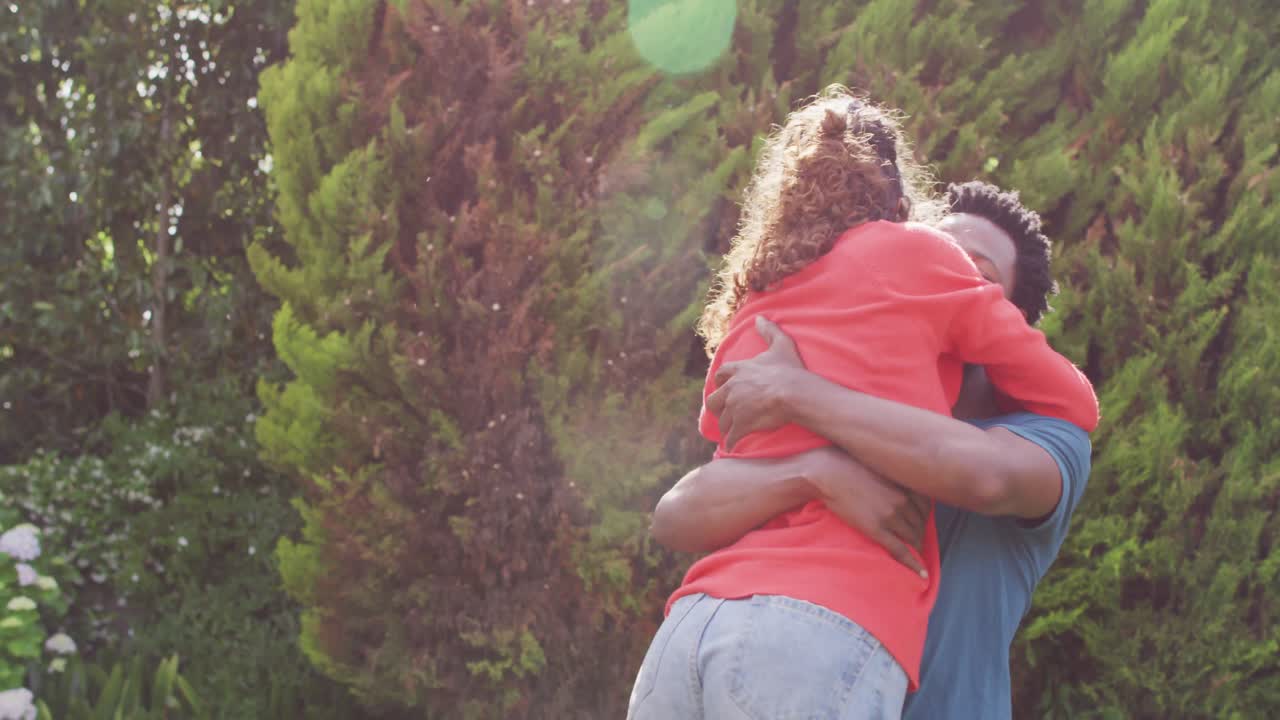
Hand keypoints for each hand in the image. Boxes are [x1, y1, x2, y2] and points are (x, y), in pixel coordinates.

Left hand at [705, 316, 806, 449]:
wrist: (794, 393)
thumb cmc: (790, 370)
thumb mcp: (781, 345)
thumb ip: (769, 331)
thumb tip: (759, 317)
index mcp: (739, 371)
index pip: (721, 375)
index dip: (721, 382)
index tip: (724, 387)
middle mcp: (732, 389)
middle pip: (714, 400)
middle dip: (717, 407)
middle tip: (723, 412)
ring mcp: (735, 408)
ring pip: (722, 421)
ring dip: (726, 426)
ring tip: (731, 431)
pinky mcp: (741, 425)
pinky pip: (731, 437)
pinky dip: (731, 442)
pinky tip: (732, 446)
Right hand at [806, 447, 931, 577]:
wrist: (829, 473)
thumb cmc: (848, 466)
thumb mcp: (879, 467)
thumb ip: (894, 479)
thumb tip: (897, 489)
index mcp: (905, 484)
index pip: (927, 506)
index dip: (925, 517)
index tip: (922, 522)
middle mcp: (903, 500)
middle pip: (921, 523)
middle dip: (921, 533)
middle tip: (918, 540)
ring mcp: (891, 516)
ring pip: (914, 537)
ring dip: (917, 547)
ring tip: (916, 553)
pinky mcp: (877, 530)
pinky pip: (901, 550)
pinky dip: (914, 564)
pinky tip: (921, 574)